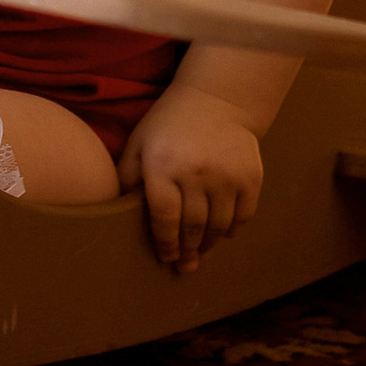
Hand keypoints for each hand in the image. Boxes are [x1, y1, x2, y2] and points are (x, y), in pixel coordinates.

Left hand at [117, 89, 262, 274]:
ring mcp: (227, 176)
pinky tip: (223, 234)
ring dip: (209, 245)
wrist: (217, 99)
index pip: (164, 218)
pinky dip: (233, 229)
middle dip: (187, 251)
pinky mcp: (251, 176)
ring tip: (201, 254)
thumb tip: (114, 215)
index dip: (165, 244)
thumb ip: (127, 178)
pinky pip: (243, 215)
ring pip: (219, 226)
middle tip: (184, 266)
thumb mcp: (139, 144)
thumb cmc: (169, 124)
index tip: (165, 258)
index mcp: (163, 166)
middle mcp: (196, 173)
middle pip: (192, 226)